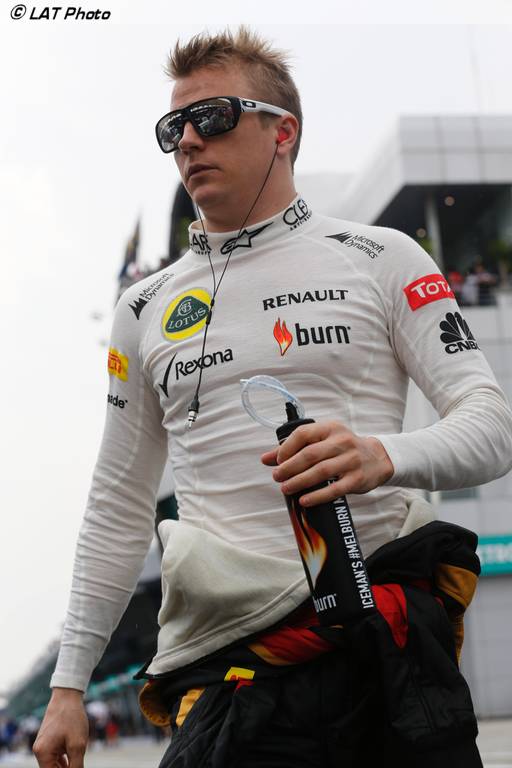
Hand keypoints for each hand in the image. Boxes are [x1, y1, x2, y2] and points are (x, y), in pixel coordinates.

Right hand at [33, 688, 87, 767]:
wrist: (68, 695)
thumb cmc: (72, 717)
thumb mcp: (78, 744)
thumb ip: (76, 766)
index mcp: (42, 753)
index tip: (77, 766)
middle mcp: (39, 750)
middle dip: (67, 767)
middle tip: (79, 760)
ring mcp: (43, 745)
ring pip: (55, 763)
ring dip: (66, 764)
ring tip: (77, 753)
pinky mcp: (48, 740)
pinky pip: (55, 755)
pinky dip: (64, 758)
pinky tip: (74, 757)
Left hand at [260, 420, 393, 506]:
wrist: (378, 458)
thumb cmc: (343, 449)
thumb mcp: (323, 441)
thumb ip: (294, 448)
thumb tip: (265, 459)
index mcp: (330, 428)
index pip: (303, 434)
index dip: (287, 448)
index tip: (277, 461)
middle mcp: (342, 442)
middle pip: (310, 454)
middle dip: (289, 467)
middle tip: (277, 477)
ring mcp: (351, 460)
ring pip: (321, 471)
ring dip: (300, 481)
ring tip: (285, 488)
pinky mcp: (357, 479)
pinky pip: (334, 489)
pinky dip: (317, 496)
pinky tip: (304, 500)